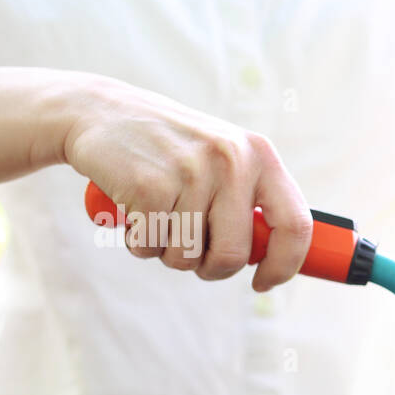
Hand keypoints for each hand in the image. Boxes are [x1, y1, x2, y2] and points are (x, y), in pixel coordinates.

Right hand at [63, 75, 310, 290]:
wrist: (98, 111)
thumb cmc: (169, 150)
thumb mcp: (223, 159)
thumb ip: (250, 200)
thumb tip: (276, 259)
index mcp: (260, 155)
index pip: (296, 225)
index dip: (284, 265)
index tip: (263, 283)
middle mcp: (232, 160)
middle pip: (235, 255)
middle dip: (210, 268)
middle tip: (190, 252)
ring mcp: (191, 171)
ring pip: (189, 257)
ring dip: (168, 254)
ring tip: (157, 219)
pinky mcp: (149, 185)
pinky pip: (151, 247)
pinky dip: (139, 244)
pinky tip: (133, 213)